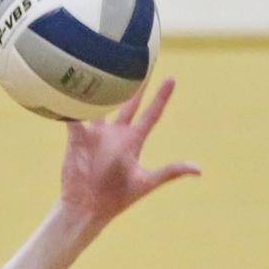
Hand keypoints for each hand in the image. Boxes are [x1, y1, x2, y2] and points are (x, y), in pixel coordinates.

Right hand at [59, 77, 199, 226]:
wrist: (86, 208)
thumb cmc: (116, 198)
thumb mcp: (145, 183)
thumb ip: (170, 172)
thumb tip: (199, 170)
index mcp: (133, 142)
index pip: (151, 115)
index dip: (161, 98)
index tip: (171, 78)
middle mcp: (116, 135)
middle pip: (128, 103)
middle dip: (135, 84)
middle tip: (139, 60)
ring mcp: (96, 136)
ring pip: (100, 105)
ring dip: (101, 88)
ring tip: (103, 64)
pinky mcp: (77, 138)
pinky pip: (73, 117)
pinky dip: (70, 105)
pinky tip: (68, 88)